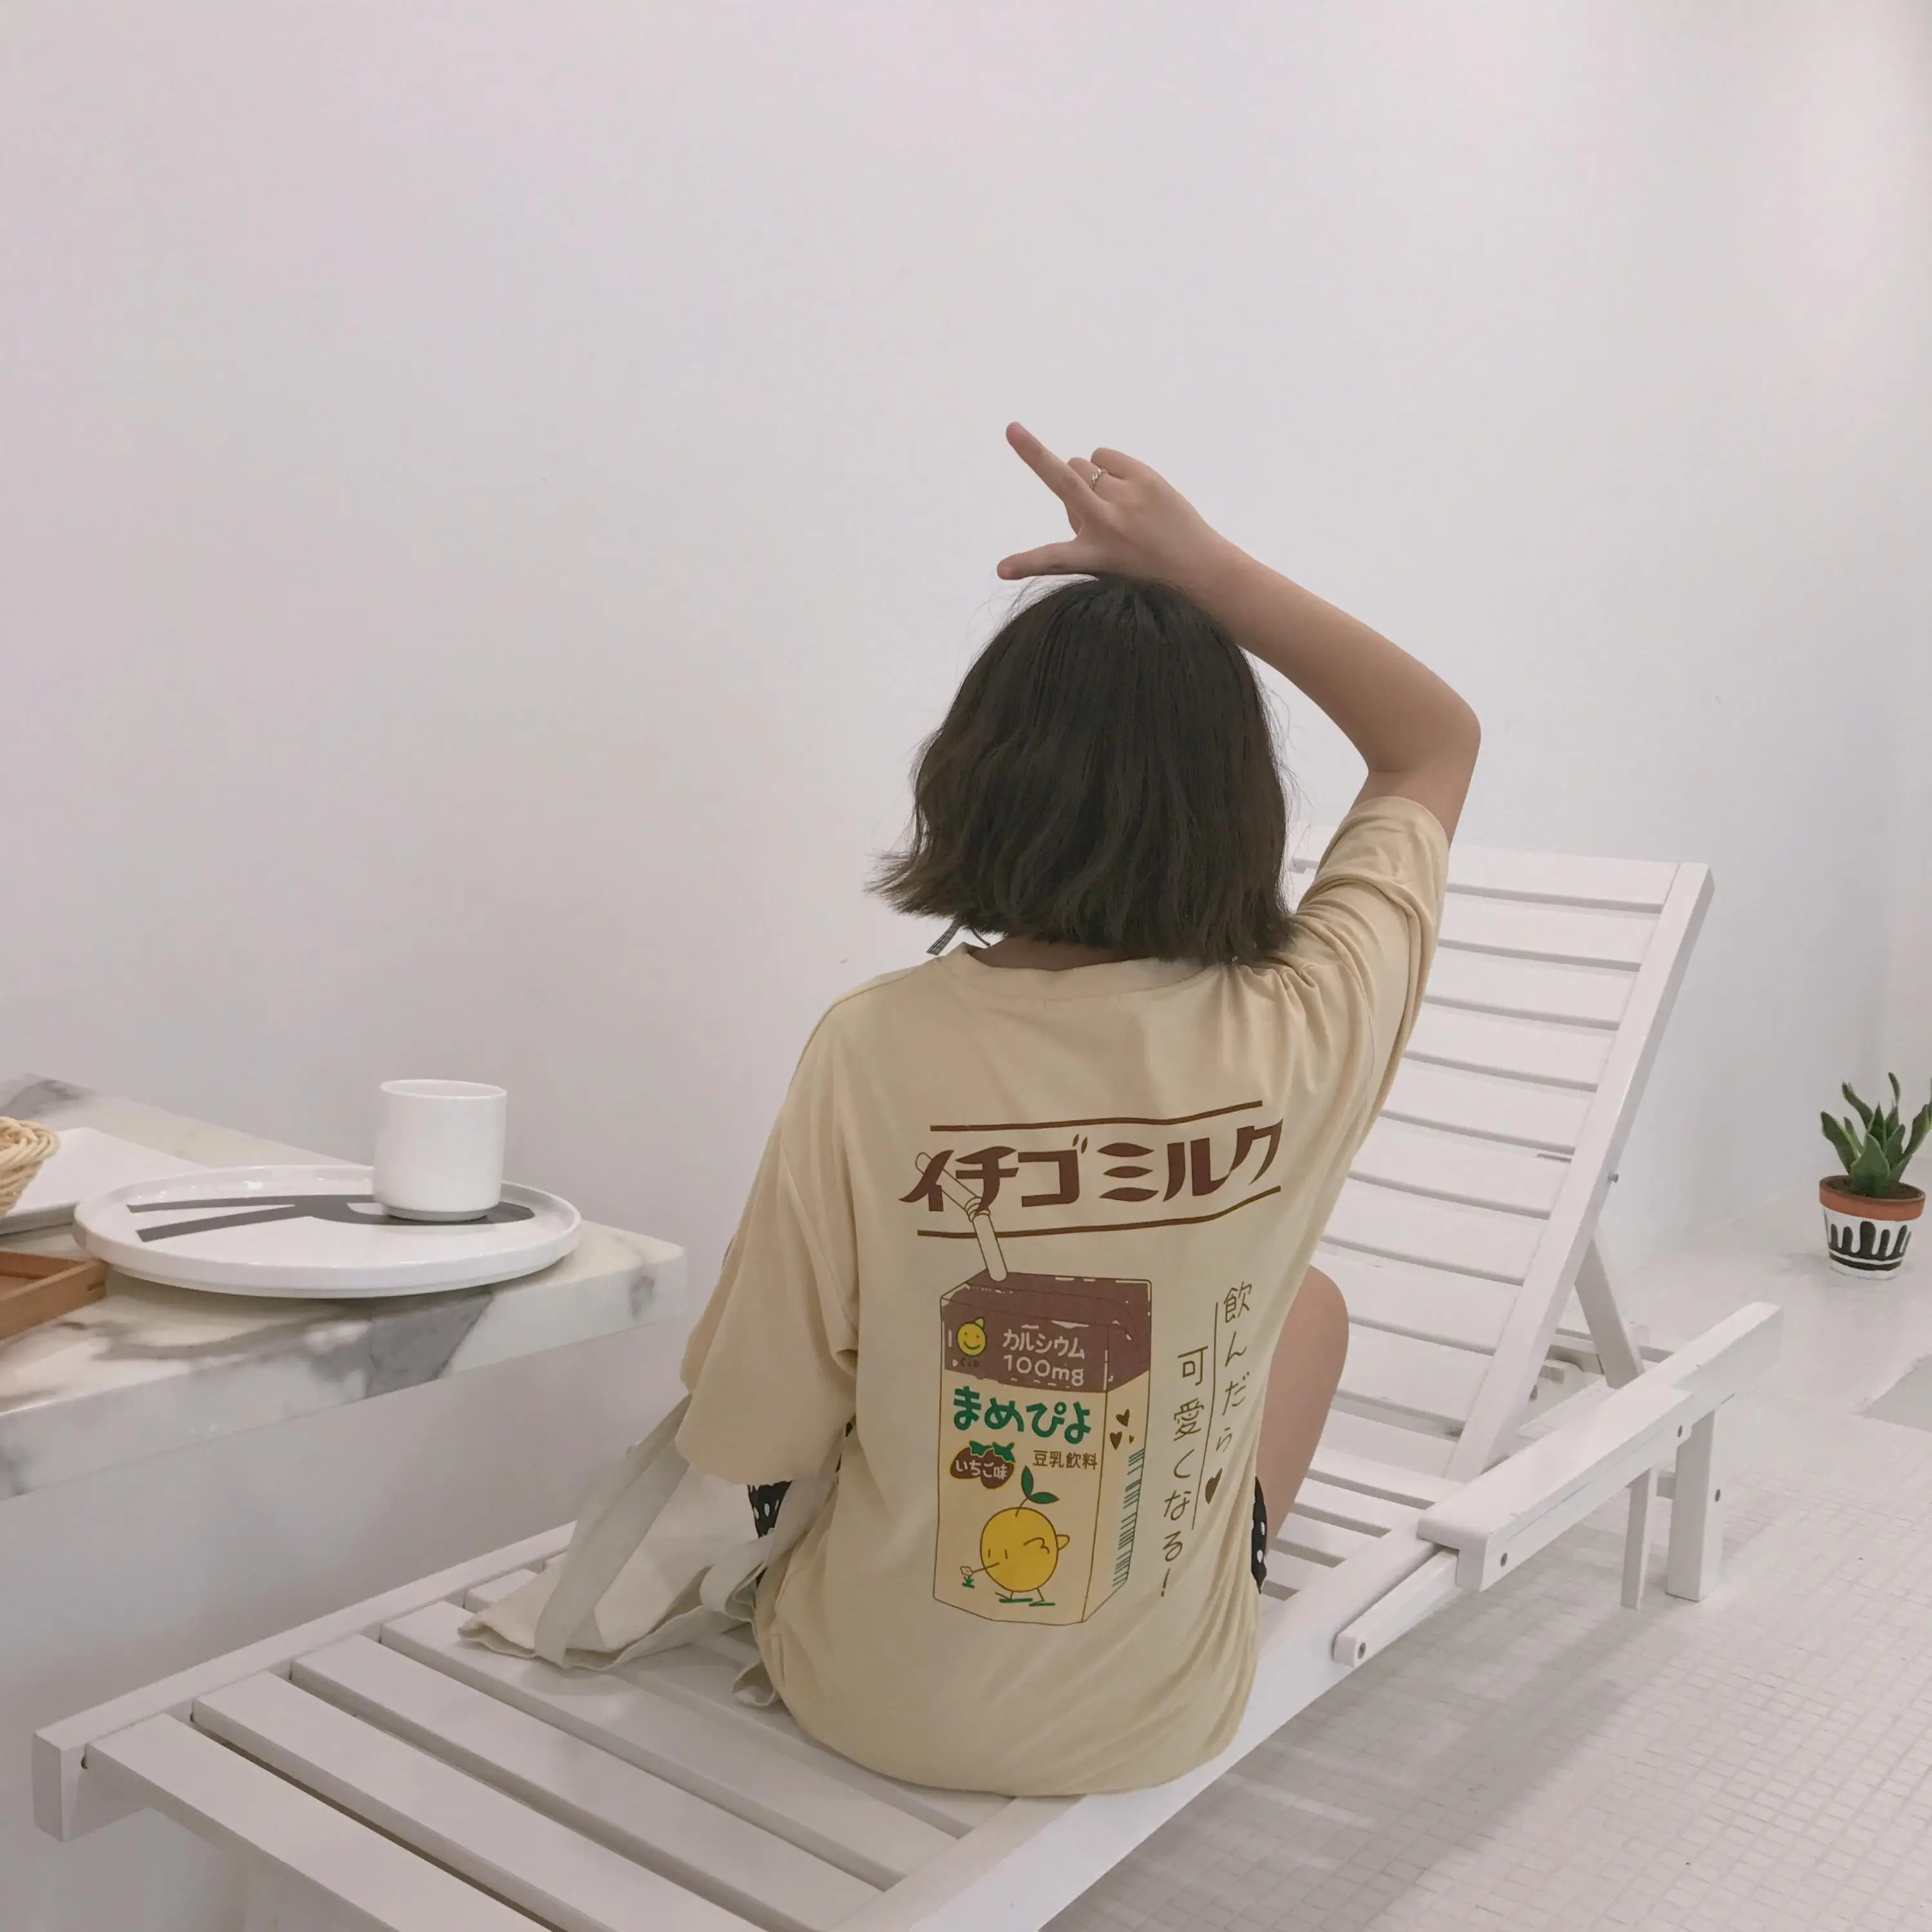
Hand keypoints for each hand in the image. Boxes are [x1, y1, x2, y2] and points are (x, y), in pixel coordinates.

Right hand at [995, 423, 1231, 588]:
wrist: (1197, 565)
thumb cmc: (1145, 569)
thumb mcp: (1106, 564)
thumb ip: (1083, 528)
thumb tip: (1074, 483)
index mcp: (1095, 555)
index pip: (1052, 560)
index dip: (1024, 563)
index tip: (1002, 569)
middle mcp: (1108, 524)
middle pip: (1063, 481)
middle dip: (1033, 453)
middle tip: (1013, 430)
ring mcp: (1127, 497)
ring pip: (1080, 466)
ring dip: (1082, 478)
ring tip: (1108, 501)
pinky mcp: (1145, 477)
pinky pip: (1102, 455)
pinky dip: (1102, 466)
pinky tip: (1120, 485)